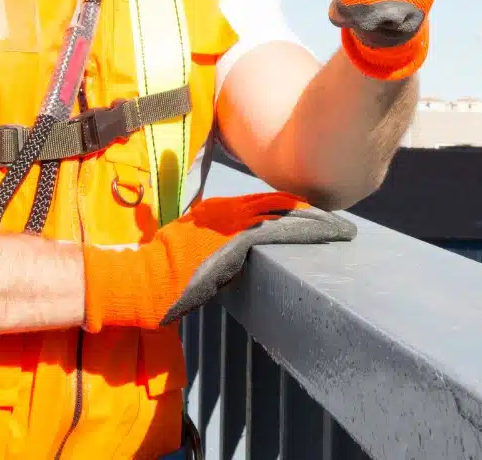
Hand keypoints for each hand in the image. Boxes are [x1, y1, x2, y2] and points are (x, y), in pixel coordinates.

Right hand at [81, 192, 355, 330]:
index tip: (312, 213)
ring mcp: (229, 223)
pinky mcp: (233, 241)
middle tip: (336, 220)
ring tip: (338, 228)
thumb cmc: (159, 270)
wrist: (143, 278)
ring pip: (281, 214)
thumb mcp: (186, 246)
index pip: (262, 203)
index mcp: (215, 211)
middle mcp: (225, 210)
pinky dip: (299, 231)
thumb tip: (229, 251)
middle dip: (309, 212)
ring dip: (312, 222)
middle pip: (277, 204)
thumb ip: (208, 241)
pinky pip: (274, 231)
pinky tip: (319, 234)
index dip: (290, 207)